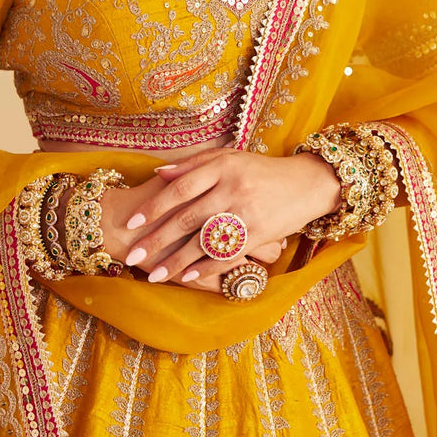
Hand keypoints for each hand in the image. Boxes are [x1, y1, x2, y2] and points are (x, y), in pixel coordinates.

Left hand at [120, 149, 340, 292]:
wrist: (306, 183)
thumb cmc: (261, 170)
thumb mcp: (229, 157)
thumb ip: (193, 164)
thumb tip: (158, 174)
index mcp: (222, 166)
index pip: (179, 189)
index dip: (153, 207)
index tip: (130, 223)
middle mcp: (232, 189)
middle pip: (186, 218)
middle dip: (156, 240)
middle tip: (132, 257)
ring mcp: (246, 213)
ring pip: (203, 242)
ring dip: (175, 262)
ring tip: (153, 276)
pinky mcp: (259, 234)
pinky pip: (227, 255)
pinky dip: (205, 268)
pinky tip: (186, 278)